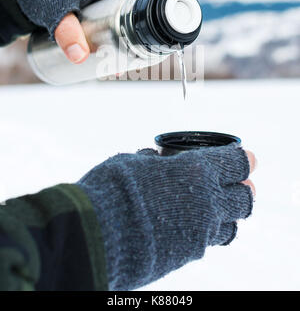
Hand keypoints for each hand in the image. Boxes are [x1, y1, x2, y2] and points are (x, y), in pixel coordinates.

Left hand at [6, 0, 149, 62]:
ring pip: (124, 14)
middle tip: (133, 61)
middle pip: (136, 8)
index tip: (146, 44)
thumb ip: (66, 33)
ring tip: (120, 62)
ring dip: (126, 36)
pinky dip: (114, 32)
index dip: (149, 20)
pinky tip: (110, 52)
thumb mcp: (55, 11)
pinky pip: (112, 15)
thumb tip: (79, 58)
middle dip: (137, 34)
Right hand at [77, 143, 255, 289]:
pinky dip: (205, 232)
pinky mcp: (189, 255)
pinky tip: (190, 227)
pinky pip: (207, 242)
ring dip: (228, 215)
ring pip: (231, 226)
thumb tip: (154, 159)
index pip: (237, 164)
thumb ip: (152, 161)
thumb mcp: (134, 163)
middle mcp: (208, 203)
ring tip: (217, 209)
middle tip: (238, 185)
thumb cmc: (113, 190)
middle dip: (243, 189)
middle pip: (245, 198)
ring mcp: (201, 233)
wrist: (99, 235)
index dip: (243, 160)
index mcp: (197, 171)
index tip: (246, 159)